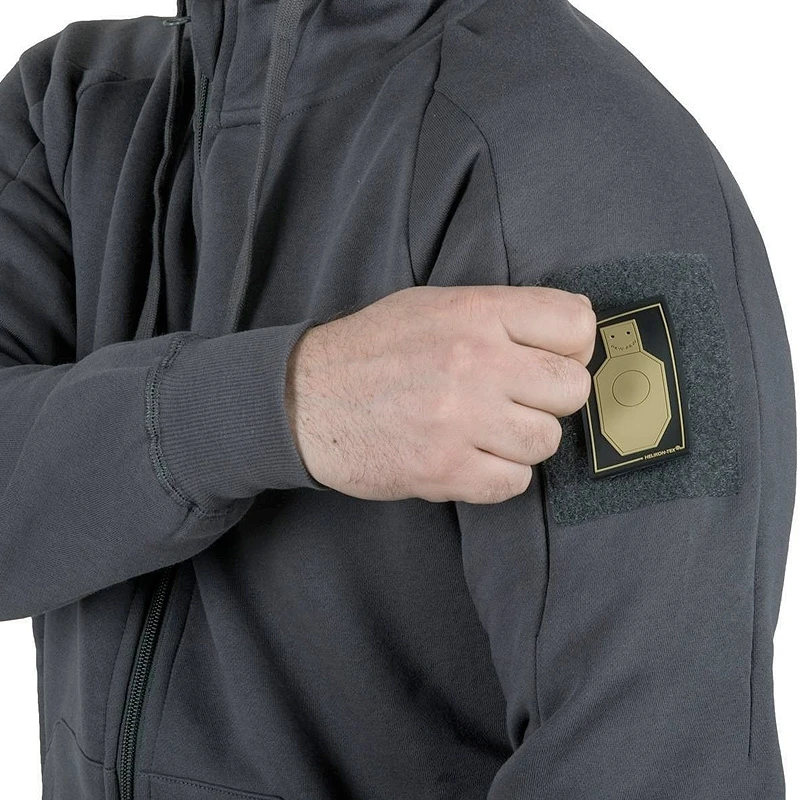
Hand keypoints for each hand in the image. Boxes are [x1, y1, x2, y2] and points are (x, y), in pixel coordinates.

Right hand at [285, 285, 594, 503]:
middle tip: (516, 400)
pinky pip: (514, 482)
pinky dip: (498, 475)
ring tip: (485, 430)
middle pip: (572, 388)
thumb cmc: (370, 351)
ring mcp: (461, 418)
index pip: (575, 323)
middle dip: (550, 399)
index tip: (550, 359)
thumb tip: (570, 332)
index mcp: (474, 313)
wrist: (304, 399)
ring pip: (546, 440)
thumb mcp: (432, 306)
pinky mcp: (444, 469)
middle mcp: (475, 361)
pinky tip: (469, 457)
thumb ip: (499, 315)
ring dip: (522, 441)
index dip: (572, 346)